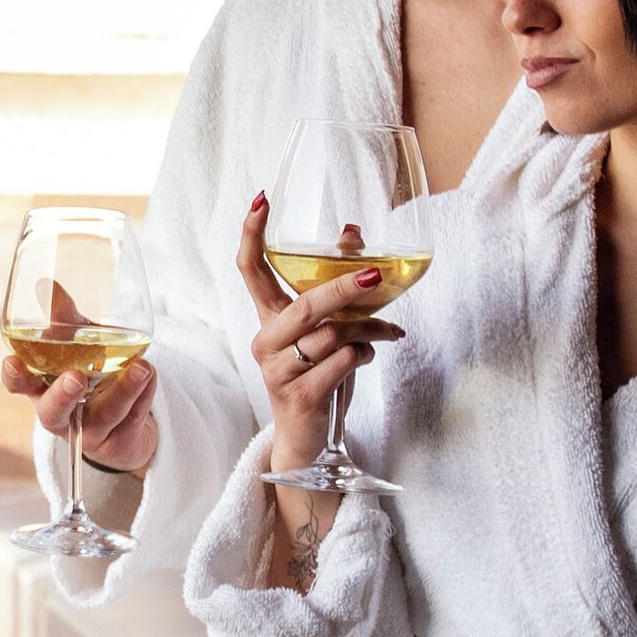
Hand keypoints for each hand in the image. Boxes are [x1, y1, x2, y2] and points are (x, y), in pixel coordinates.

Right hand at [0, 291, 160, 472]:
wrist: (125, 427)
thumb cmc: (92, 377)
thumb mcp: (78, 345)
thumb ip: (64, 318)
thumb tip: (45, 284)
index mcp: (42, 390)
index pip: (20, 386)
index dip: (14, 376)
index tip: (12, 361)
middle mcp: (61, 415)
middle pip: (53, 412)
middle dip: (62, 396)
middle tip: (76, 378)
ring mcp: (91, 432)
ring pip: (105, 414)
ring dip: (123, 390)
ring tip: (141, 368)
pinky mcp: (120, 443)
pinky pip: (133, 417)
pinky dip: (145, 394)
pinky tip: (151, 374)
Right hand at [232, 192, 405, 470]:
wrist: (307, 437)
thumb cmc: (317, 374)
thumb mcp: (324, 327)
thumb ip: (334, 282)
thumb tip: (353, 231)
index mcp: (269, 317)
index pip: (250, 269)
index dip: (252, 234)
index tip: (261, 200)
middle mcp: (266, 341)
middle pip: (304, 304)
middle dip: (345, 288)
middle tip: (378, 275)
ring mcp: (278, 370)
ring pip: (333, 336)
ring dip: (369, 330)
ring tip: (386, 332)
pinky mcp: (299, 395)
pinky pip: (341, 363)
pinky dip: (363, 356)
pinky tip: (366, 356)